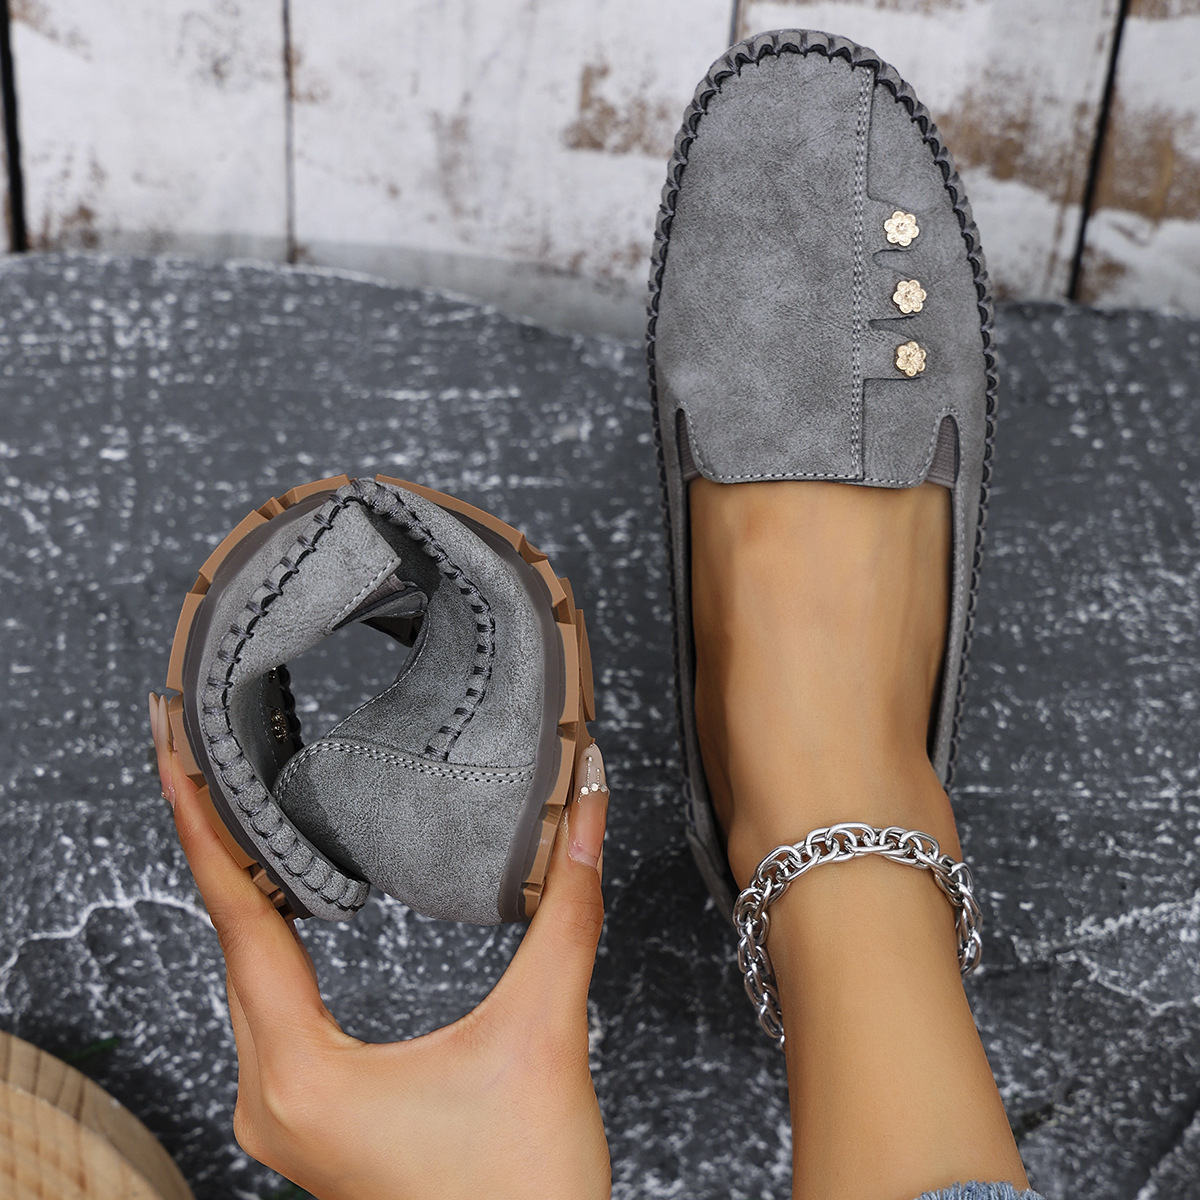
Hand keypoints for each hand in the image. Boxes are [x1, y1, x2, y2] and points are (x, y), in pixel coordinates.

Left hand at [150, 694, 611, 1199]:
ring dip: (237, 894)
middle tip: (194, 760)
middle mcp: (274, 1096)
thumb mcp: (544, 1034)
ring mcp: (286, 1113)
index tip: (174, 761)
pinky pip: (266, 1007)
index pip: (239, 922)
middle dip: (211, 845)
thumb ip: (565, 910)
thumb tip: (584, 807)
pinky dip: (264, 941)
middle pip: (228, 943)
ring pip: (244, 979)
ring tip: (225, 815)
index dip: (204, 830)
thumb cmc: (523, 1191)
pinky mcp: (312, 1116)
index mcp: (306, 1076)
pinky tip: (276, 906)